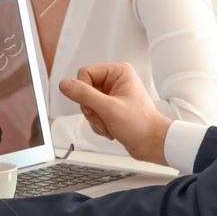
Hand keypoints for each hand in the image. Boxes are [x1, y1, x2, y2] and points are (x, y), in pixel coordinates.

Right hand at [58, 62, 172, 163]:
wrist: (152, 144)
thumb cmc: (140, 125)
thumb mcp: (109, 109)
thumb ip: (84, 95)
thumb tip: (64, 84)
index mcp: (118, 72)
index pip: (84, 73)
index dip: (84, 92)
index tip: (93, 107)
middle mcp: (115, 80)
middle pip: (84, 89)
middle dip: (90, 109)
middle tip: (103, 119)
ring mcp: (112, 94)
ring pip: (86, 103)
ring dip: (94, 119)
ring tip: (108, 126)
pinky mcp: (110, 106)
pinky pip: (92, 112)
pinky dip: (97, 123)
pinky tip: (109, 129)